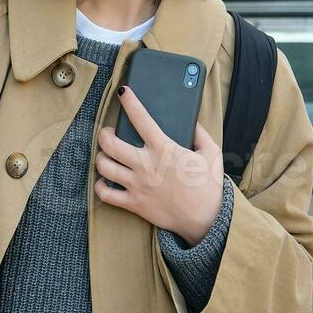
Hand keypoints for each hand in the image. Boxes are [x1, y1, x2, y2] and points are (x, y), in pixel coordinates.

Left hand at [94, 85, 226, 242]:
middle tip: (107, 131)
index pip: (140, 118)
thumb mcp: (211, 153)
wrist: (206, 219)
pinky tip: (104, 181)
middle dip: (103, 133)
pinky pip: (106, 195)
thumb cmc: (209, 186)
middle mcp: (146, 165)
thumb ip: (200, 133)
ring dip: (100, 157)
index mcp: (164, 149)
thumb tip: (191, 120)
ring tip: (105, 155)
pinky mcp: (134, 203)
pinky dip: (100, 186)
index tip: (123, 92)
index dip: (129, 101)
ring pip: (104, 166)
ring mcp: (137, 185)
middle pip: (110, 143)